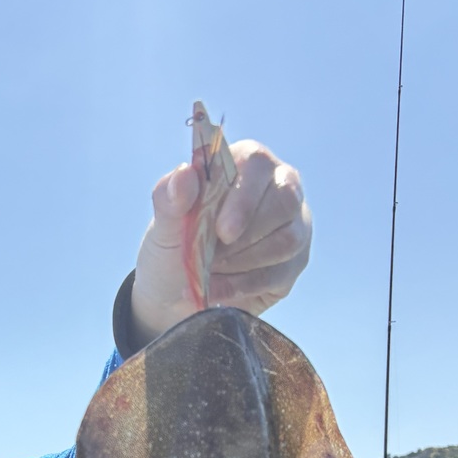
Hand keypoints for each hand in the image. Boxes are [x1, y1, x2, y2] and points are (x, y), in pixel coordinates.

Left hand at [129, 139, 311, 345]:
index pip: (256, 163)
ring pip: (288, 239)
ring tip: (209, 273)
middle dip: (246, 235)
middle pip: (285, 200)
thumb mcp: (163, 226)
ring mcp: (293, 224)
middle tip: (212, 258)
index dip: (243, 196)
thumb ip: (169, 198)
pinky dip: (243, 285)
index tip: (221, 231)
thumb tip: (184, 173)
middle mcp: (278, 187)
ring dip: (243, 262)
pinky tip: (216, 291)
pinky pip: (280, 272)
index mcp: (244, 164)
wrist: (175, 295)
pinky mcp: (294, 261)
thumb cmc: (173, 248)